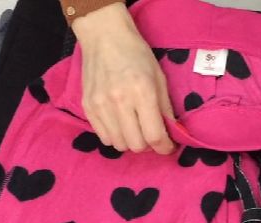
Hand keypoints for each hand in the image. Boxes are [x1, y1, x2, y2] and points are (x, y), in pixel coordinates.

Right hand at [71, 3, 175, 153]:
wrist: (104, 37)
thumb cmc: (136, 54)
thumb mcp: (159, 77)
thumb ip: (166, 108)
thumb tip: (172, 134)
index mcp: (142, 92)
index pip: (154, 135)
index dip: (165, 147)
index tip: (168, 146)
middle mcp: (120, 101)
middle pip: (136, 145)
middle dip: (148, 145)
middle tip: (151, 134)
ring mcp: (100, 105)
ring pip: (119, 145)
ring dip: (131, 142)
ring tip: (135, 129)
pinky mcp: (88, 107)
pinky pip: (104, 137)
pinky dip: (115, 137)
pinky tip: (120, 124)